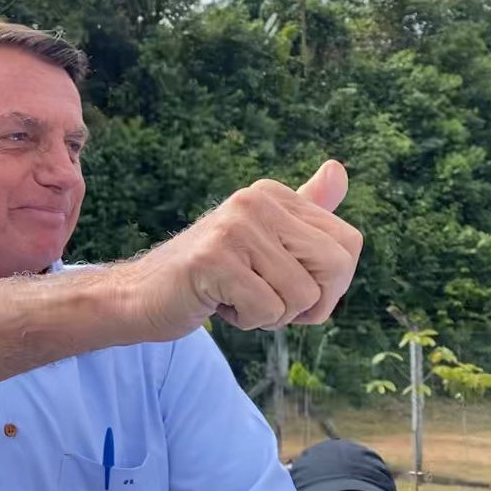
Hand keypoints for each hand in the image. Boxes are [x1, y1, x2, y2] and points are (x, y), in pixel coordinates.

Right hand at [125, 160, 362, 336]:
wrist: (142, 294)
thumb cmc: (212, 275)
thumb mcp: (264, 241)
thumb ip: (304, 212)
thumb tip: (339, 169)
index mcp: (274, 195)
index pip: (348, 244)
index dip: (331, 285)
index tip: (291, 289)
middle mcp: (255, 201)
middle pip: (335, 267)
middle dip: (310, 303)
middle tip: (269, 302)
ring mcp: (233, 228)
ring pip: (301, 295)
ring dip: (272, 315)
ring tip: (235, 297)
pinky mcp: (213, 260)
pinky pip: (267, 309)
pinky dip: (248, 321)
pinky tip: (219, 304)